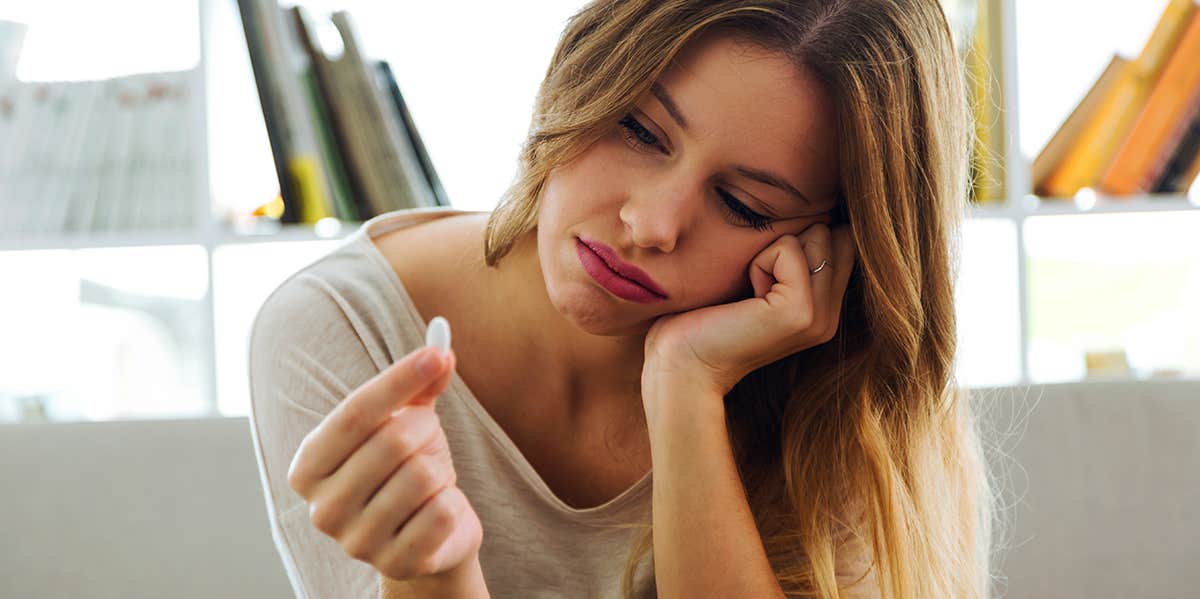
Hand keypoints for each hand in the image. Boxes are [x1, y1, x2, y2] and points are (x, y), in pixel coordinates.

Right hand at [286, 345, 482, 582]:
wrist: (428, 535)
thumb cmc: (407, 466)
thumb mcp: (407, 420)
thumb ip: (419, 385)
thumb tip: (441, 351)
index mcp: (308, 466)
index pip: (353, 413)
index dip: (398, 380)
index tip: (435, 354)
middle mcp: (321, 509)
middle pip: (391, 441)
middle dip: (423, 430)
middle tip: (425, 439)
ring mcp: (356, 543)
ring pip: (423, 476)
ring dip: (439, 470)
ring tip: (428, 483)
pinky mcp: (396, 565)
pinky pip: (443, 512)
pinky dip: (452, 504)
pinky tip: (436, 513)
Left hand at [643, 223, 855, 399]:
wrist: (682, 366)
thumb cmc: (703, 320)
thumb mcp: (757, 284)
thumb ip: (790, 260)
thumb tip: (808, 212)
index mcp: (824, 311)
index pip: (841, 241)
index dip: (801, 239)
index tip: (763, 273)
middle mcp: (829, 317)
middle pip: (833, 234)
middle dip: (788, 242)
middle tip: (754, 282)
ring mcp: (819, 317)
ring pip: (816, 236)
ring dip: (772, 250)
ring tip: (750, 289)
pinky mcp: (800, 312)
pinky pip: (789, 249)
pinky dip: (760, 261)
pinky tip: (746, 293)